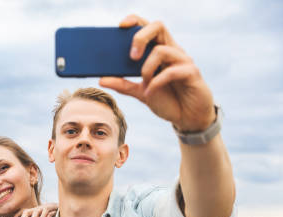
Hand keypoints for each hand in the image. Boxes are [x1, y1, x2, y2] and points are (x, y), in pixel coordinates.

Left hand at [11, 203, 57, 216]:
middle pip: (26, 212)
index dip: (17, 216)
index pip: (22, 212)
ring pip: (35, 213)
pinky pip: (45, 211)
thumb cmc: (46, 215)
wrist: (57, 208)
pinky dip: (43, 216)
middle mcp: (35, 209)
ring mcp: (42, 208)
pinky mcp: (49, 208)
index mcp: (32, 212)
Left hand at [99, 14, 215, 131]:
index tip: (120, 26)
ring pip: (162, 50)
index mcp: (160, 50)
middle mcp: (173, 50)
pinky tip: (151, 92)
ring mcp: (183, 60)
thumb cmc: (168, 100)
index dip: (136, 21)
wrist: (187, 118)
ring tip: (144, 83)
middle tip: (131, 57)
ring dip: (147, 68)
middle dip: (140, 37)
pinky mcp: (192, 73)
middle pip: (158, 26)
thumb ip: (123, 85)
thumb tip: (101, 79)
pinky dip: (157, 82)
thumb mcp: (140, 92)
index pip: (149, 27)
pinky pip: (172, 71)